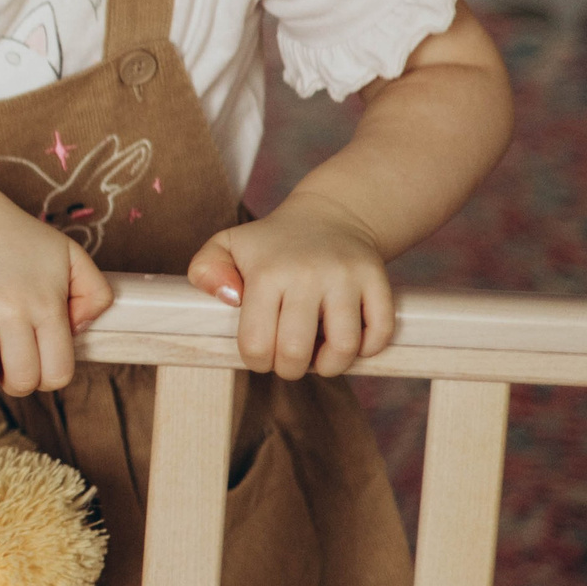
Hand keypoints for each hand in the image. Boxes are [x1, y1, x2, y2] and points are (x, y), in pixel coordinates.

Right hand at [0, 177, 113, 396]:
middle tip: (9, 362)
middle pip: (20, 382)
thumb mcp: (69, 254)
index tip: (37, 363)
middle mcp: (10, 309)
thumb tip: (79, 330)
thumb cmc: (16, 236)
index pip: (57, 372)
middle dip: (16, 382)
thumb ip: (95, 293)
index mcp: (45, 302)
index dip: (49, 378)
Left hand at [186, 192, 392, 377]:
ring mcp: (346, 277)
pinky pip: (380, 332)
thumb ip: (205, 270)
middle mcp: (307, 274)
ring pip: (344, 348)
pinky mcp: (377, 279)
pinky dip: (368, 349)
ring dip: (330, 366)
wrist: (329, 215)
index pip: (256, 344)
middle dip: (290, 369)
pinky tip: (351, 342)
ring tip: (320, 357)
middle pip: (297, 353)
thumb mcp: (227, 246)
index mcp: (266, 273)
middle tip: (289, 359)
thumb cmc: (270, 244)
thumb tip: (228, 298)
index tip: (262, 353)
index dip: (257, 361)